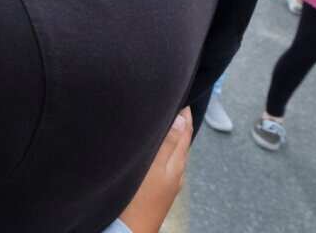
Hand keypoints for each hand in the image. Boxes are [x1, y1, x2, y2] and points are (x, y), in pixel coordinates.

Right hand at [119, 108, 191, 232]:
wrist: (130, 230)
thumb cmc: (139, 200)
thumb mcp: (153, 168)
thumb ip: (166, 145)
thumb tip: (181, 120)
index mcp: (177, 164)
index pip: (185, 132)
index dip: (185, 114)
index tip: (182, 95)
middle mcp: (176, 172)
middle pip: (181, 142)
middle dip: (178, 122)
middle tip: (173, 102)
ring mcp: (167, 182)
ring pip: (172, 152)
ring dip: (170, 135)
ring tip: (162, 119)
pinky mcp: (157, 189)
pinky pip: (164, 163)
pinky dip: (162, 149)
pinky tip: (153, 149)